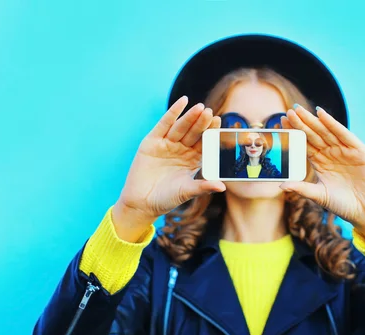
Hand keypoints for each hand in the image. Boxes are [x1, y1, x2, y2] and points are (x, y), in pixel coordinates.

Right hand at [112, 96, 224, 240]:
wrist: (141, 203)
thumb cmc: (167, 199)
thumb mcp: (187, 191)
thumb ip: (203, 186)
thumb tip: (223, 187)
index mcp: (193, 160)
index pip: (205, 143)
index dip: (211, 133)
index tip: (219, 122)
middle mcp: (182, 150)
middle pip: (194, 133)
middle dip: (202, 123)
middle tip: (210, 112)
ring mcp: (167, 144)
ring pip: (181, 127)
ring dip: (190, 117)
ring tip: (200, 108)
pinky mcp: (152, 141)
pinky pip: (164, 124)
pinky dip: (173, 112)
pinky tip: (183, 101)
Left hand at [280, 105, 364, 247]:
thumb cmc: (343, 205)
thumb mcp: (319, 196)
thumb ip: (302, 188)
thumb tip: (281, 185)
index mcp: (320, 162)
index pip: (304, 144)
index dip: (294, 133)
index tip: (281, 122)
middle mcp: (332, 153)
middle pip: (314, 135)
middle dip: (301, 123)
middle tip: (288, 111)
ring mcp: (345, 151)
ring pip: (326, 132)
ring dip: (313, 121)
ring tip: (300, 110)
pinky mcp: (359, 151)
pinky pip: (344, 135)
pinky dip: (333, 124)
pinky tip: (321, 114)